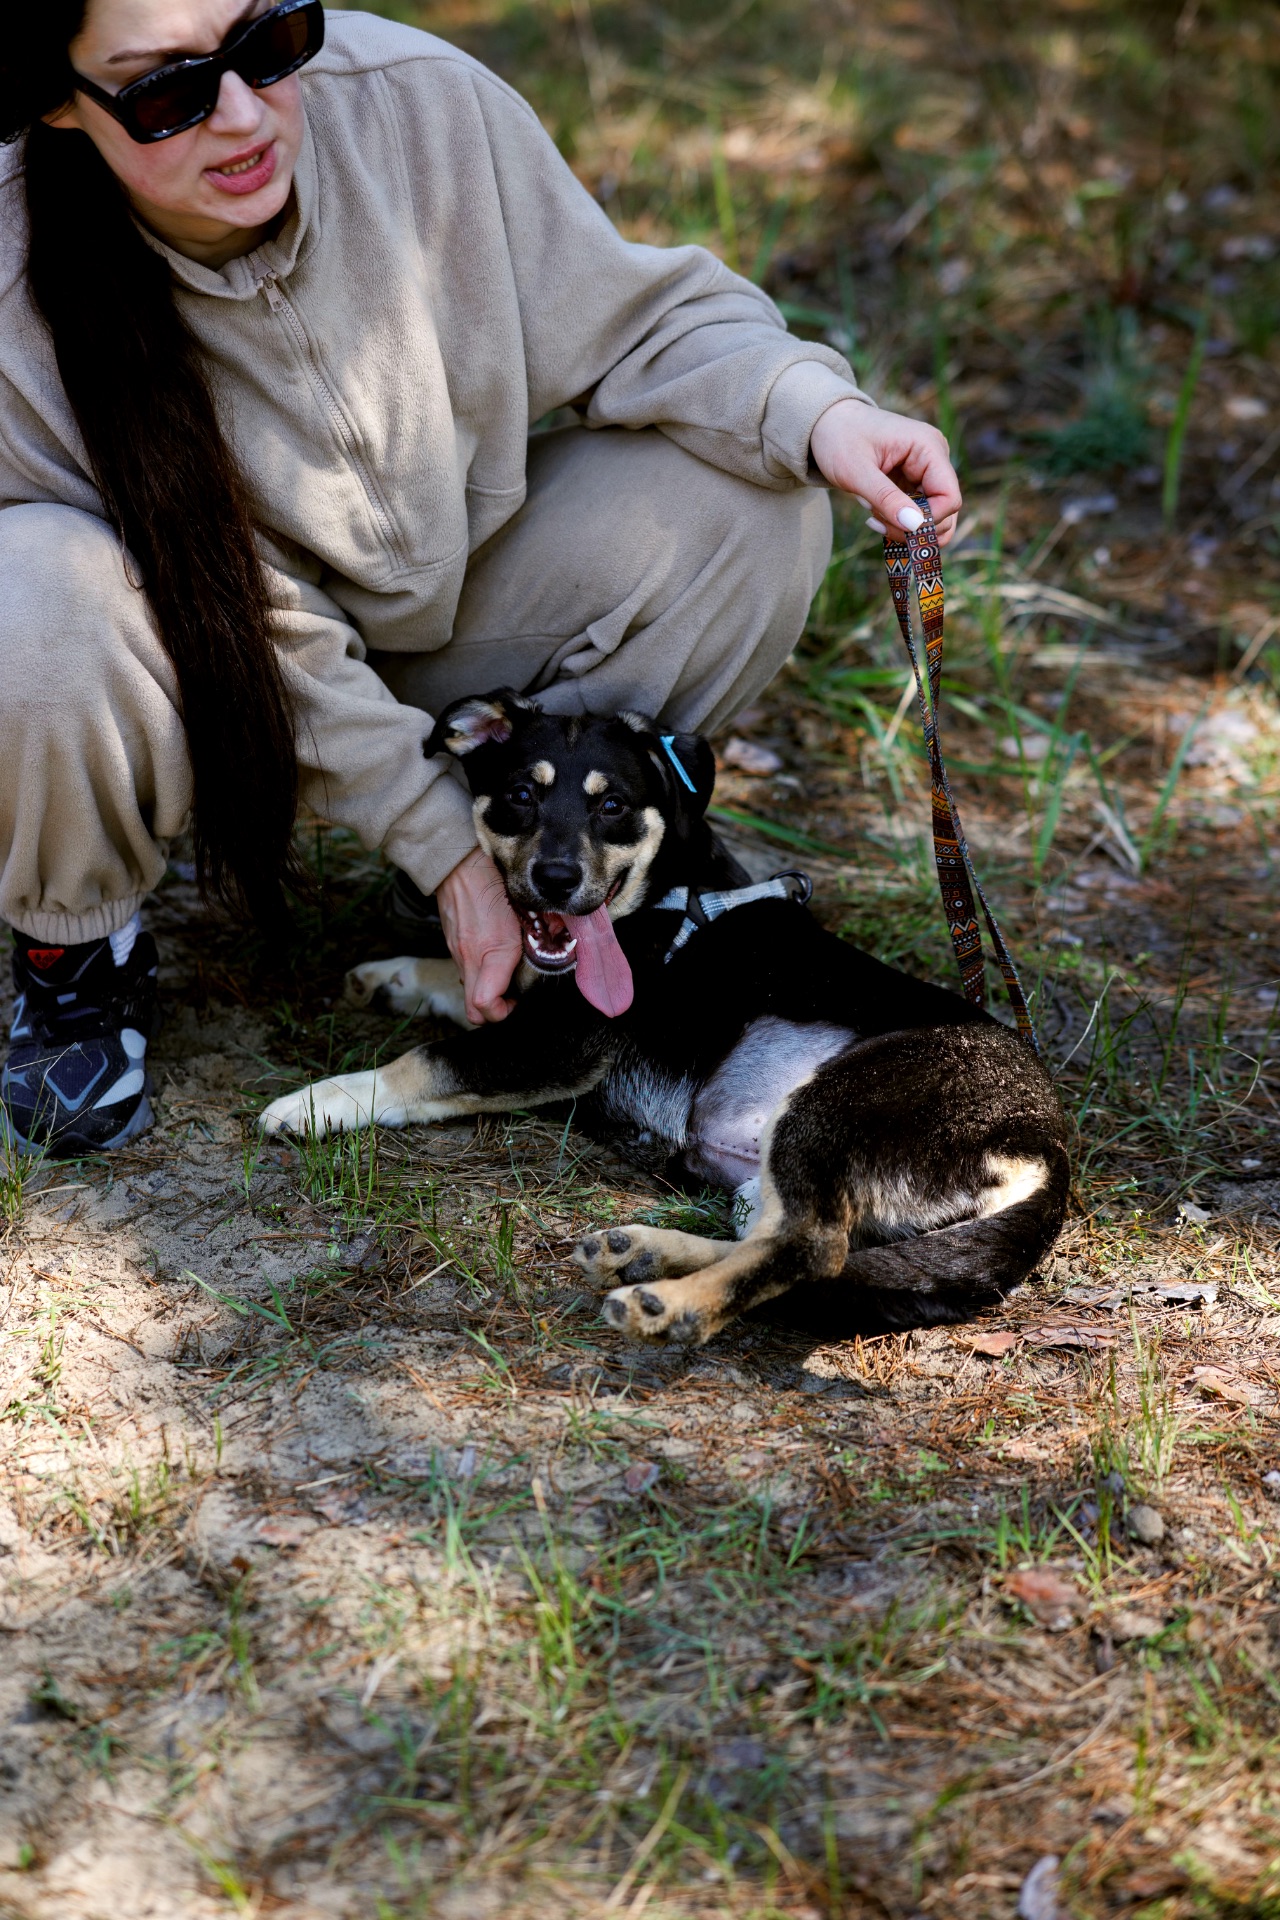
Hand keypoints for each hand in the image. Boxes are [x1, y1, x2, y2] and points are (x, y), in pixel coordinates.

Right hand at [435, 847, 522, 1023]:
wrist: (458, 864)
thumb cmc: (493, 884)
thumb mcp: (524, 913)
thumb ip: (537, 940)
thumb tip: (552, 955)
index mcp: (488, 953)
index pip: (484, 1006)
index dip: (502, 1014)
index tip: (517, 1002)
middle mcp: (467, 957)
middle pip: (472, 1009)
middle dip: (493, 1010)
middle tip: (512, 996)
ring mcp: (456, 951)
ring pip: (469, 988)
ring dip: (487, 989)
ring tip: (506, 972)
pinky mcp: (452, 942)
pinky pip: (465, 968)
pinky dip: (479, 971)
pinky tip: (493, 952)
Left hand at [809, 398, 961, 546]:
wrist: (826, 423)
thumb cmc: (839, 438)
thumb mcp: (856, 471)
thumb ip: (886, 498)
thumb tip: (915, 526)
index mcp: (928, 447)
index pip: (949, 497)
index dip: (928, 521)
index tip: (892, 525)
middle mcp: (935, 458)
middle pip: (945, 512)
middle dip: (912, 527)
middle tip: (876, 523)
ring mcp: (926, 471)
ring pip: (933, 517)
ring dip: (904, 528)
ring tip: (873, 517)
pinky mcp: (915, 482)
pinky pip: (917, 513)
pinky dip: (899, 522)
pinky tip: (875, 515)